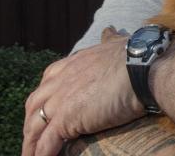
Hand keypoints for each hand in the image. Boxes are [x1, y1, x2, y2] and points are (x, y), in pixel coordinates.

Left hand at [22, 29, 143, 155]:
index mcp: (73, 62)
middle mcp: (61, 79)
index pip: (49, 80)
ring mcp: (61, 99)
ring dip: (31, 143)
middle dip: (31, 120)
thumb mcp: (116, 42)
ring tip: (31, 155)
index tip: (47, 105)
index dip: (45, 95)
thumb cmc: (136, 56)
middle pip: (34, 104)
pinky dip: (40, 154)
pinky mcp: (66, 119)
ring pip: (35, 125)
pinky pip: (46, 142)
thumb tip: (110, 31)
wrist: (143, 67)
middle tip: (34, 135)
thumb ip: (109, 39)